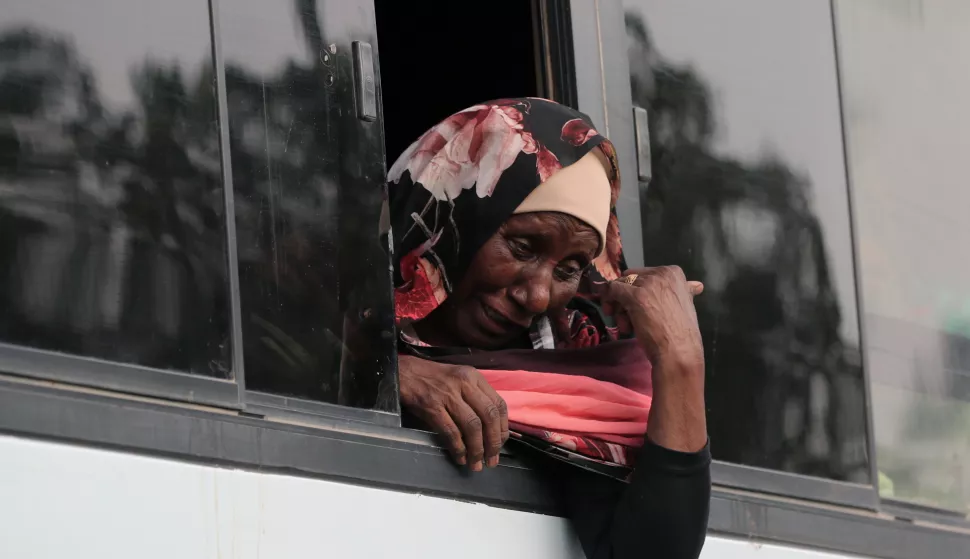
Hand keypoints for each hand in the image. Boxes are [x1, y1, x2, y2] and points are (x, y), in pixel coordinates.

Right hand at [398, 355, 508, 470]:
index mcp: (473, 377)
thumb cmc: (431, 378)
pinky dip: (458, 448)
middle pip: (489, 416)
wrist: (402, 372)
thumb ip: (474, 396)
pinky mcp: (431, 406)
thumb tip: (489, 429)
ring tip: (476, 464)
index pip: (498, 404)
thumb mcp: (458, 378)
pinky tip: (460, 457)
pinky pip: (451, 431)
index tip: (500, 444)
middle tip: (492, 460)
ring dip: (477, 449)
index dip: (502, 428)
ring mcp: (447, 394)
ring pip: (472, 426)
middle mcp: (464, 383)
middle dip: (493, 443)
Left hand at [602, 266, 703, 366]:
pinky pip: (612, 289)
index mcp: (674, 273)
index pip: (644, 275)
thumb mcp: (685, 305)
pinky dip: (608, 300)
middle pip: (630, 280)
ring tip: (626, 326)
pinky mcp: (636, 296)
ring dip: (618, 306)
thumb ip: (685, 292)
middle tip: (627, 320)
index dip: (638, 291)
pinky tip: (612, 315)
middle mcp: (662, 273)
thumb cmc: (680, 333)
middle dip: (626, 299)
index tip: (639, 308)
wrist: (679, 351)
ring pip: (620, 286)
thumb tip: (697, 285)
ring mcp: (649, 283)